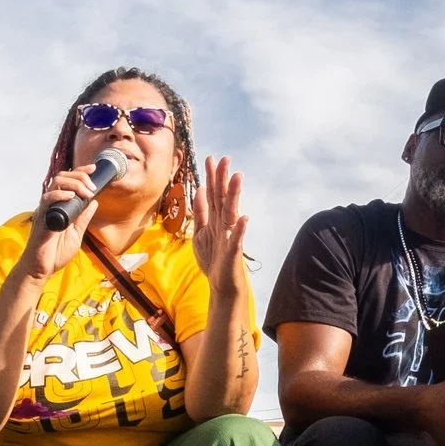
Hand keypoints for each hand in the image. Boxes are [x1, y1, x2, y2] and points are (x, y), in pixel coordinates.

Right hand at [15, 165, 107, 283]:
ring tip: (86, 192)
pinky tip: (71, 197)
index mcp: (59, 206)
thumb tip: (95, 202)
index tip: (94, 169)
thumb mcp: (76, 233)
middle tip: (92, 187)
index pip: (68, 181)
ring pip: (55, 183)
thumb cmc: (55, 253)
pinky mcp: (41, 218)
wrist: (41, 270)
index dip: (81, 172)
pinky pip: (47, 200)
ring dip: (74, 184)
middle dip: (80, 176)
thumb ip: (83, 217)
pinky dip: (59, 195)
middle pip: (62, 177)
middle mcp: (51, 204)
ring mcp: (45, 210)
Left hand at [190, 156, 247, 285]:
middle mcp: (224, 225)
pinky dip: (240, 230)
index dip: (211, 177)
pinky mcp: (233, 253)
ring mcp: (230, 237)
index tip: (210, 159)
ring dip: (234, 195)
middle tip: (224, 159)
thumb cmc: (213, 260)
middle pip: (222, 198)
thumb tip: (201, 190)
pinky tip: (243, 218)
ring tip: (237, 177)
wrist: (222, 286)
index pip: (213, 195)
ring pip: (231, 213)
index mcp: (215, 221)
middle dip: (222, 179)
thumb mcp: (201, 232)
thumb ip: (201, 212)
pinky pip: (237, 240)